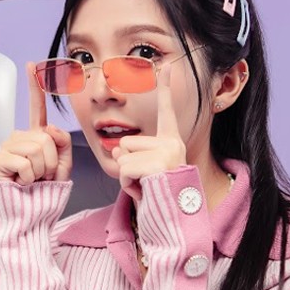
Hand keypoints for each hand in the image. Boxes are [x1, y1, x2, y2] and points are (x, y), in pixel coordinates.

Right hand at [0, 62, 73, 184]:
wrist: (31, 212)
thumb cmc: (45, 190)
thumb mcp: (63, 163)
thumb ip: (62, 142)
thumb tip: (47, 129)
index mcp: (35, 136)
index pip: (36, 108)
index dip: (34, 86)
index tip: (31, 65)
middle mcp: (20, 137)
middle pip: (46, 138)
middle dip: (51, 161)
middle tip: (42, 175)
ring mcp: (8, 147)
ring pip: (37, 150)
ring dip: (41, 171)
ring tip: (33, 180)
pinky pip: (26, 164)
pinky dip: (29, 178)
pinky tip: (22, 182)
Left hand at [111, 65, 186, 200]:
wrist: (174, 224)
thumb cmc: (157, 199)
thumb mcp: (144, 171)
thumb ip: (131, 154)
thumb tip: (115, 146)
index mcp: (171, 141)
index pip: (166, 111)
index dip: (165, 86)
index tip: (167, 65)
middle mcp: (172, 143)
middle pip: (126, 143)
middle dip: (128, 166)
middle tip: (146, 182)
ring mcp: (168, 153)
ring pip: (123, 157)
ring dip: (128, 177)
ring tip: (146, 188)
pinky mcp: (159, 164)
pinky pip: (125, 169)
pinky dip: (128, 184)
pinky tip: (145, 191)